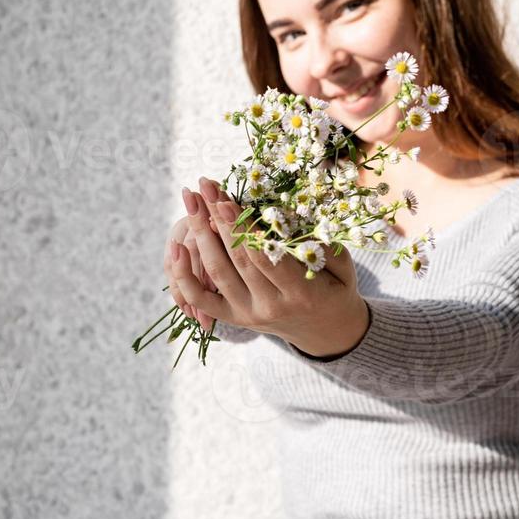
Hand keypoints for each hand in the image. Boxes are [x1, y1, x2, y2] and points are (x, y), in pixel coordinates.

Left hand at [172, 176, 369, 357]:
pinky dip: (183, 275)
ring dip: (199, 234)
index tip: (226, 199)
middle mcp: (269, 307)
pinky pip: (200, 299)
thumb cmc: (335, 289)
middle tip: (204, 187)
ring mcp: (247, 314)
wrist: (325, 331)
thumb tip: (294, 214)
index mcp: (299, 294)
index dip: (242, 228)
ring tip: (191, 201)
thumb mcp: (343, 269)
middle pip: (236, 259)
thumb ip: (324, 245)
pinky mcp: (232, 318)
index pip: (264, 257)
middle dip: (217, 220)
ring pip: (216, 273)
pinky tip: (175, 247)